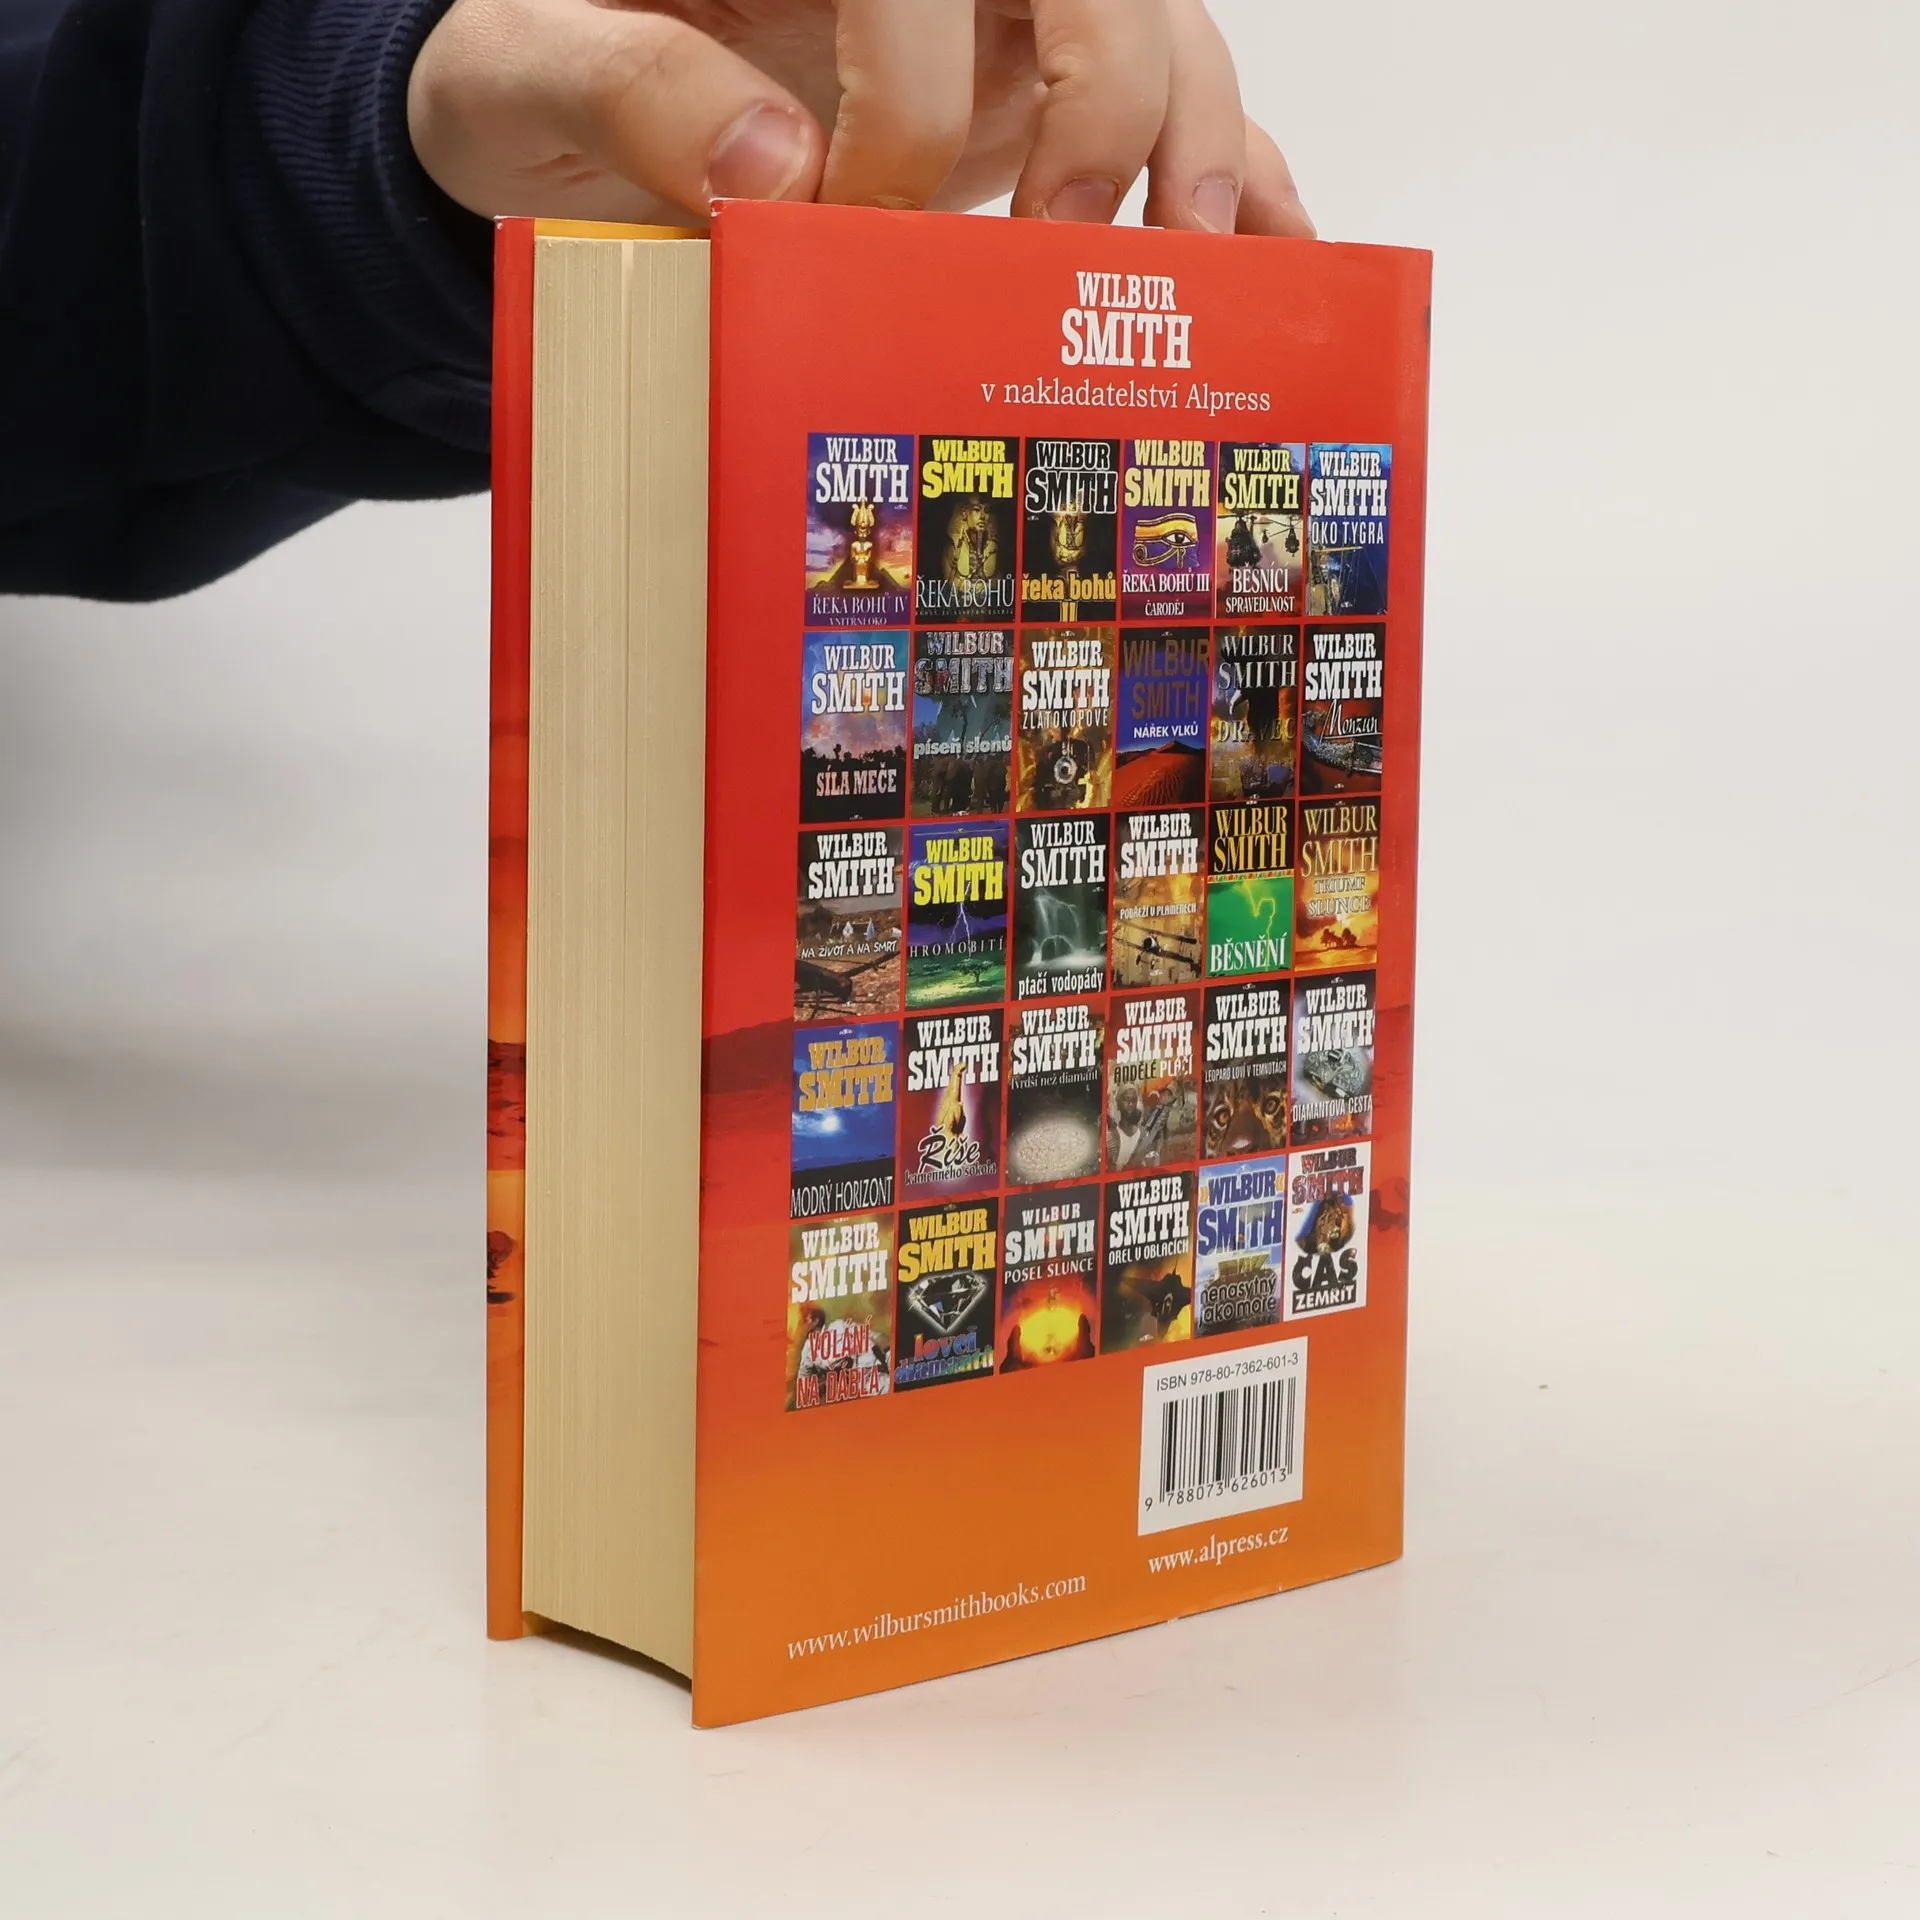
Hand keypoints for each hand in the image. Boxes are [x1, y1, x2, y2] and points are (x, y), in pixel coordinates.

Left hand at [407, 0, 1313, 235]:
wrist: (564, 111)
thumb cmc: (545, 74)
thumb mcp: (527, 70)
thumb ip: (630, 86)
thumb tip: (778, 174)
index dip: (905, 109)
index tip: (856, 233)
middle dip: (1103, 111)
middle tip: (1061, 258)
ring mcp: (1007, 19)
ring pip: (1166, 29)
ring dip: (1197, 144)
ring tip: (1191, 262)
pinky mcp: (1042, 95)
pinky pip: (1174, 106)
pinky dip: (1241, 177)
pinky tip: (1276, 255)